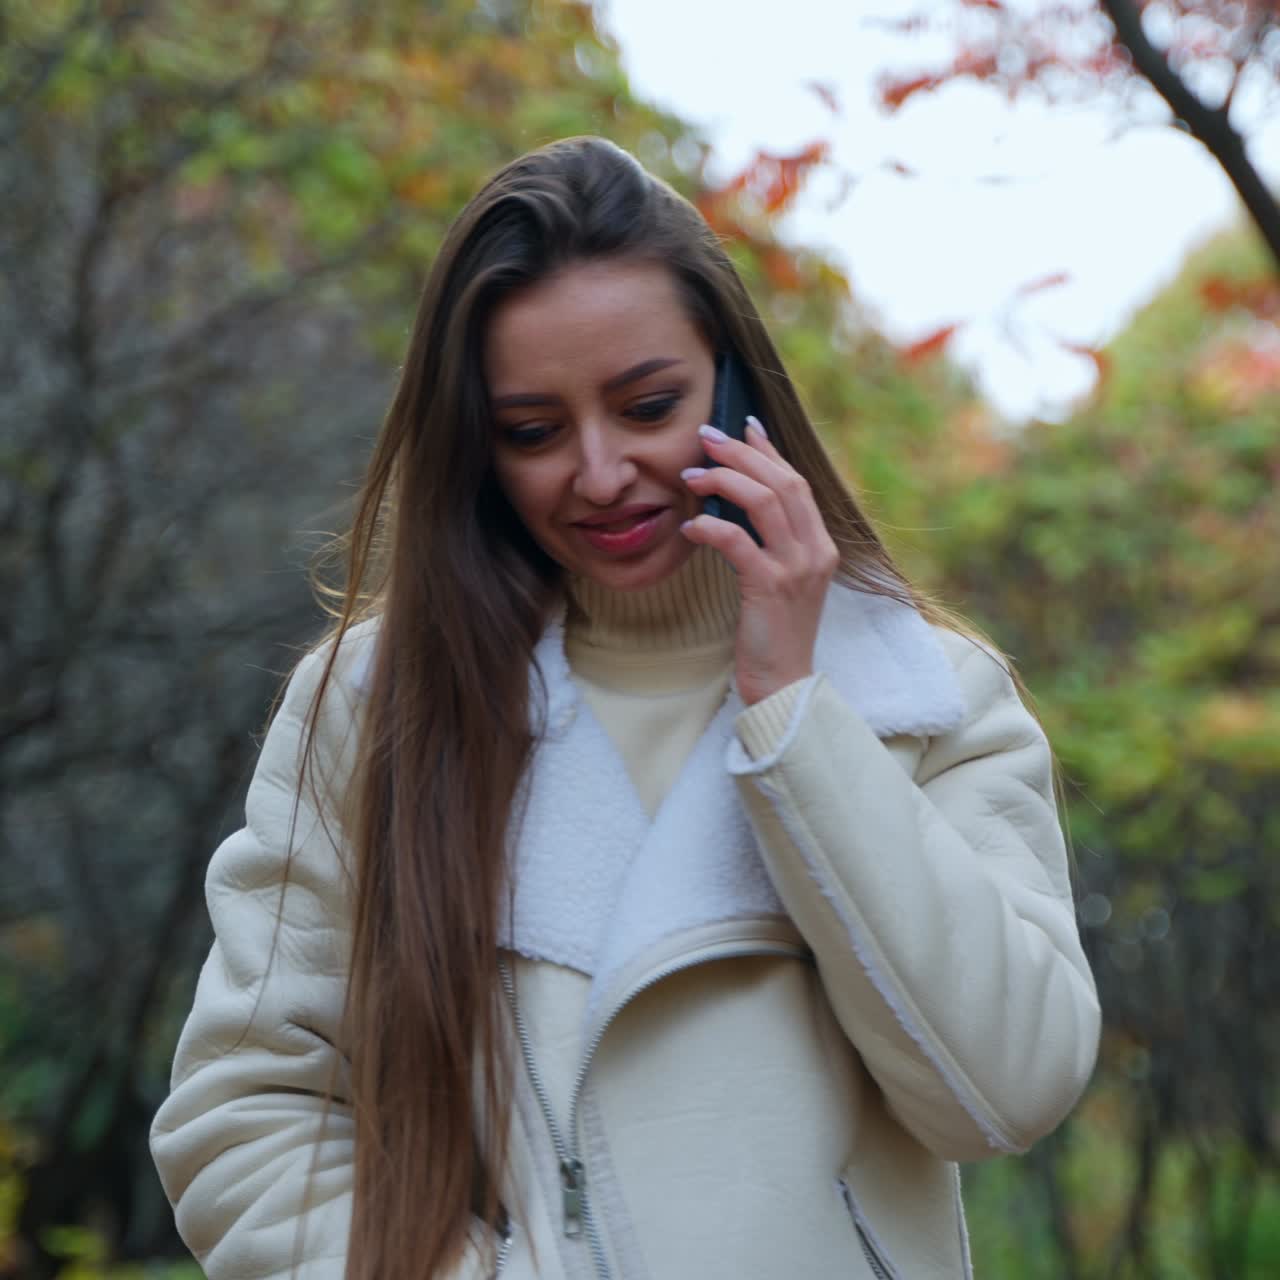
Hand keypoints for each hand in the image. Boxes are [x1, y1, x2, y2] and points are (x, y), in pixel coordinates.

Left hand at [680, 418, 838, 706]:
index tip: (742, 426)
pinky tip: (691, 526)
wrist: (784, 684)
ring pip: (765, 502)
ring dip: (725, 480)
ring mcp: (797, 568)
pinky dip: (712, 526)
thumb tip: (737, 502)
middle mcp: (816, 550)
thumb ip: (770, 542)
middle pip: (783, 481)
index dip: (768, 451)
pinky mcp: (771, 587)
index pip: (796, 482)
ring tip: (691, 474)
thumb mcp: (780, 580)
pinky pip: (738, 541)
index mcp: (820, 545)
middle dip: (741, 453)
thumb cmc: (774, 634)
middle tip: (705, 437)